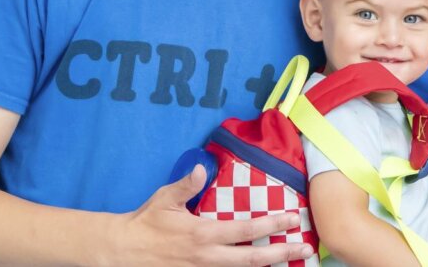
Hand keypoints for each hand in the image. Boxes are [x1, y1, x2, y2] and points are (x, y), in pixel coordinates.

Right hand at [105, 164, 314, 265]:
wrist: (124, 252)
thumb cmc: (146, 222)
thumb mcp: (164, 200)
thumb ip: (185, 185)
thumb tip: (201, 170)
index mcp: (203, 234)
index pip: (245, 231)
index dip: (271, 225)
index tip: (292, 218)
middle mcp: (207, 257)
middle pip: (252, 260)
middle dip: (281, 253)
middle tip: (304, 247)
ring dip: (269, 265)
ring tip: (292, 259)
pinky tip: (262, 266)